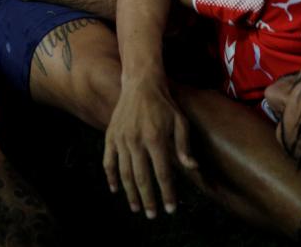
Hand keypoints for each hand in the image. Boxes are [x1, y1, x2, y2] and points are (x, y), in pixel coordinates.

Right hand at [103, 79, 196, 218]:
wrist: (140, 84)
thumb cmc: (164, 104)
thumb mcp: (180, 122)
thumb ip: (184, 146)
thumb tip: (192, 168)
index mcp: (155, 139)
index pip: (163, 174)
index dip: (167, 194)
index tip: (171, 209)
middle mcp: (136, 142)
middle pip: (142, 178)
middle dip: (148, 200)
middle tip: (153, 215)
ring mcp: (121, 139)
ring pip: (125, 173)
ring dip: (131, 193)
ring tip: (136, 208)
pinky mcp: (111, 136)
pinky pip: (108, 161)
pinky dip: (111, 177)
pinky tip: (116, 189)